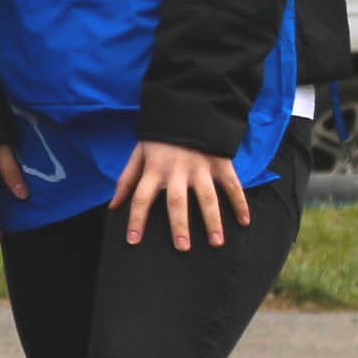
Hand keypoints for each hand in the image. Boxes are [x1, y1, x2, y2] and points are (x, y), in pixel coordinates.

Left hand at [112, 140, 247, 250]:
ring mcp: (201, 167)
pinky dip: (240, 203)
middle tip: (182, 248)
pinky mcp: (220, 163)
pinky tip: (244, 221)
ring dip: (213, 221)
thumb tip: (113, 207)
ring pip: (207, 197)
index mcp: (154, 169)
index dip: (136, 219)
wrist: (187, 109)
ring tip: (216, 243)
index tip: (133, 241)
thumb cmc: (159, 138)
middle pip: (176, 201)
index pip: (141, 197)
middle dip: (179, 225)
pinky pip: (232, 185)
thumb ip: (126, 180)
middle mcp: (177, 171)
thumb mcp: (138, 154)